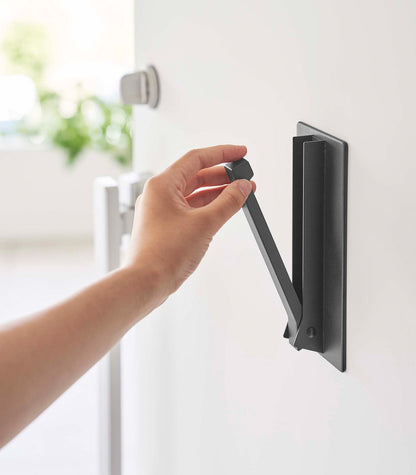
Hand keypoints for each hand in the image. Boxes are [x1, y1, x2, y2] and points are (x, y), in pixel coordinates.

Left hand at [126, 145, 254, 297]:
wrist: (145, 283)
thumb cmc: (162, 255)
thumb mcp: (205, 224)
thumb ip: (228, 202)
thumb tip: (243, 187)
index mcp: (162, 185)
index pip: (196, 159)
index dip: (222, 154)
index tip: (240, 153)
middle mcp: (158, 195)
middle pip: (195, 175)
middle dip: (223, 176)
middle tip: (244, 177)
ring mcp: (161, 211)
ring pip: (194, 193)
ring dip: (217, 192)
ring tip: (240, 193)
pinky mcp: (166, 226)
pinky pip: (190, 209)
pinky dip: (208, 207)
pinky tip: (224, 209)